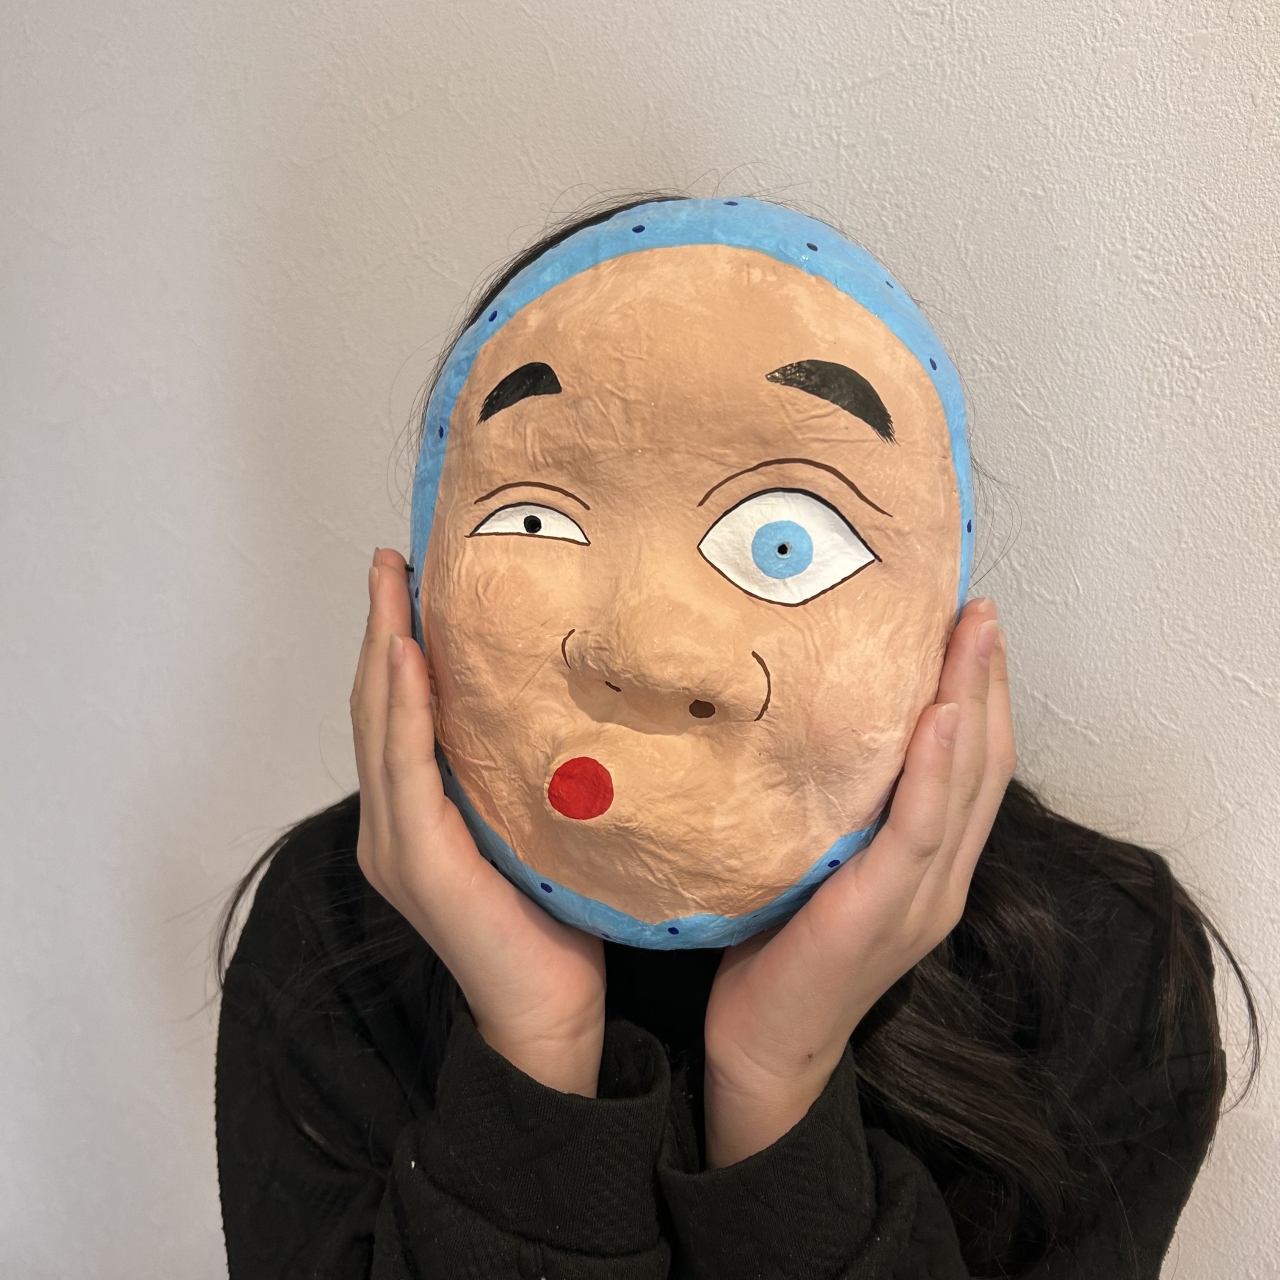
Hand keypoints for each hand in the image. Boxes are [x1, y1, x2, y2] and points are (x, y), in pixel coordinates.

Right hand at [350, 549, 605, 1095]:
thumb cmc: (556, 918)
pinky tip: (410, 659)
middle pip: (377, 707)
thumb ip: (518, 769)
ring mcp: (395, 845)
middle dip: (381, 628)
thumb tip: (553, 694)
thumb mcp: (534, 821)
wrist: (555, 1012)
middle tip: (390, 559)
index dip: (396, 643)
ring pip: (381, 728)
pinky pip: (406, 772)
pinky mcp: (416, 863)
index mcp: (415, 815)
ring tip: (391, 586)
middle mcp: (391, 824)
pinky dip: (405, 711)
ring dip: (385, 651)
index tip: (407, 578)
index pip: (398, 713)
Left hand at [702, 598, 1014, 1166]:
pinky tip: (942, 717)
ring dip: (975, 702)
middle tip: (978, 605)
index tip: (968, 623)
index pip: (970, 762)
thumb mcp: (812, 856)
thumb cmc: (778, 945)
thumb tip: (801, 719)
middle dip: (987, 678)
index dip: (979, 691)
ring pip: (967, 783)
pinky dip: (938, 771)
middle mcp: (941, 874)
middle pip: (983, 759)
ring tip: (974, 633)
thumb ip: (832, 804)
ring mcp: (923, 896)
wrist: (762, 1044)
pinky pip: (922, 830)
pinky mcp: (886, 912)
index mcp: (928, 861)